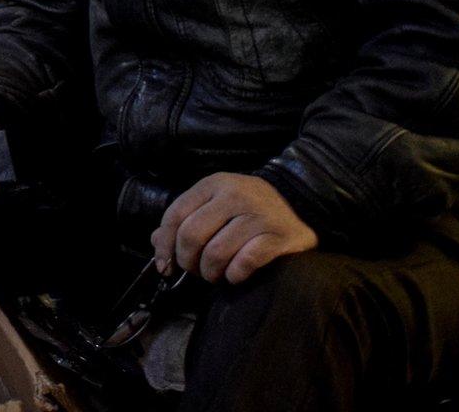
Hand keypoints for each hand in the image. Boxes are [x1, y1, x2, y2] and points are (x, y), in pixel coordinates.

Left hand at [151, 172, 317, 284]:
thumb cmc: (248, 211)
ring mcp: (259, 214)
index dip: (165, 245)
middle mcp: (236, 194)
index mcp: (214, 184)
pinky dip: (234, 275)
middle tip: (195, 271)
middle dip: (187, 261)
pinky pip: (245, 262)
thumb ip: (185, 221)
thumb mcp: (214, 206)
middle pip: (192, 236)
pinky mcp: (279, 236)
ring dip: (210, 272)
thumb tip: (157, 242)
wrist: (301, 207)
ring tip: (215, 274)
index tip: (165, 266)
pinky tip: (235, 275)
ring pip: (216, 253)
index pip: (175, 215)